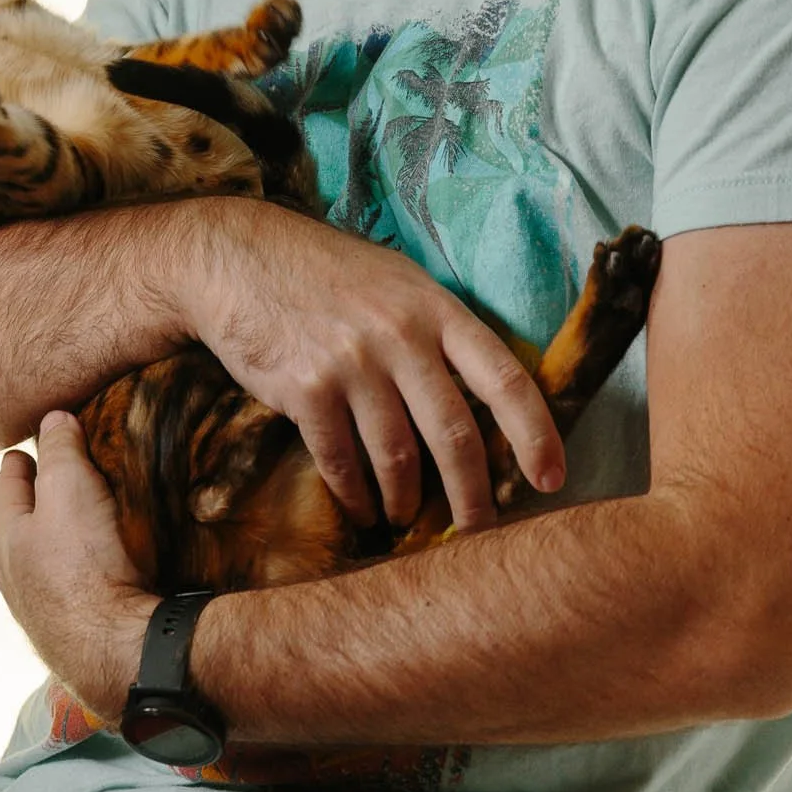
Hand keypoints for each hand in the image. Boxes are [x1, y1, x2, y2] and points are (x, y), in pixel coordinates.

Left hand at [0, 412, 149, 720]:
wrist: (116, 651)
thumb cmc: (87, 565)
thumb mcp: (70, 488)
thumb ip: (59, 450)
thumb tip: (52, 419)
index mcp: (3, 536)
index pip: (8, 480)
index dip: (26, 456)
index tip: (39, 443)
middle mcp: (12, 575)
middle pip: (23, 521)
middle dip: (43, 498)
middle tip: (69, 476)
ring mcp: (39, 607)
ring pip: (46, 557)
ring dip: (64, 538)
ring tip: (92, 520)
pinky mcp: (70, 630)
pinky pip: (73, 585)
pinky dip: (83, 568)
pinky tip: (106, 567)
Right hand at [166, 204, 565, 536]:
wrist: (240, 258)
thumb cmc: (329, 273)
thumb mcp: (400, 282)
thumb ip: (441, 332)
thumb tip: (487, 397)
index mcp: (436, 309)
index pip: (503, 378)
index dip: (536, 434)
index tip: (552, 479)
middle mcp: (400, 336)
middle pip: (455, 434)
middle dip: (474, 497)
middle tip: (481, 533)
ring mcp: (352, 364)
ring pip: (398, 457)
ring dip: (406, 500)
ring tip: (407, 518)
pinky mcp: (306, 390)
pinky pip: (341, 461)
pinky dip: (355, 495)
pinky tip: (361, 507)